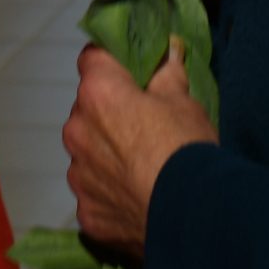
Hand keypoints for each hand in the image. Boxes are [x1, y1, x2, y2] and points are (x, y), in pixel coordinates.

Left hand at [65, 41, 216, 253]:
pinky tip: (136, 200)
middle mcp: (77, 129)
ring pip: (87, 153)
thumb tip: (167, 53)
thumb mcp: (185, 103)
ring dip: (106, 156)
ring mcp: (78, 173)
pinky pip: (95, 193)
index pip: (92, 59)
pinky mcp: (86, 210)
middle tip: (142, 128)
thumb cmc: (186, 148)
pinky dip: (110, 194)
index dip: (110, 63)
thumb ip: (167, 75)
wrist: (191, 215)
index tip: (128, 73)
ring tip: (141, 171)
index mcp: (98, 93)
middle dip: (109, 115)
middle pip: (87, 110)